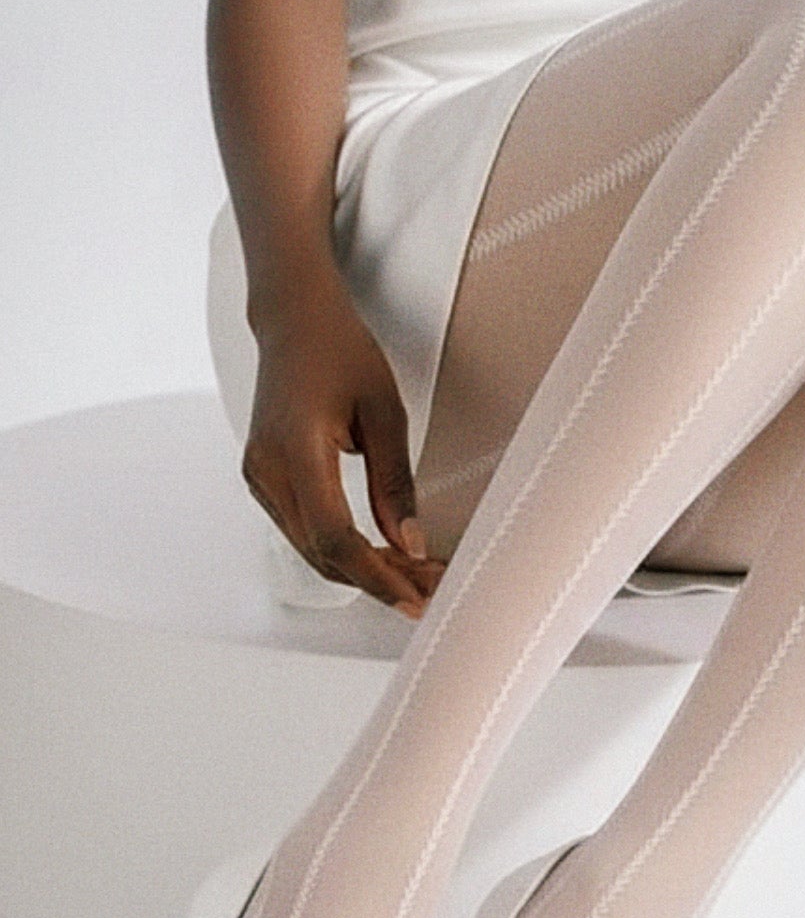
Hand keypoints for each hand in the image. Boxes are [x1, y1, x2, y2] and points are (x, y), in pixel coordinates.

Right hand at [242, 278, 446, 616]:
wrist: (294, 320)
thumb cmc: (340, 351)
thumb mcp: (385, 412)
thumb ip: (395, 483)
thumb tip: (410, 544)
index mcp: (296, 449)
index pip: (335, 536)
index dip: (378, 576)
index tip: (417, 596)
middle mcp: (266, 469)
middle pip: (322, 553)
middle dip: (378, 580)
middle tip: (431, 588)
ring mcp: (258, 477)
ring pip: (311, 549)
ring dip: (363, 569)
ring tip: (416, 575)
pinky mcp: (264, 480)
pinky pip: (304, 531)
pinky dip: (343, 549)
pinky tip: (382, 552)